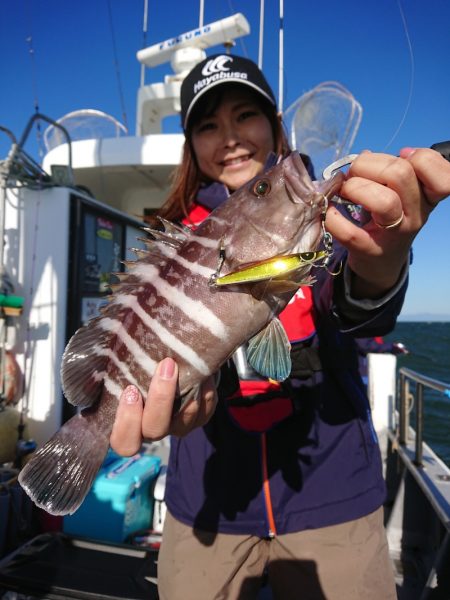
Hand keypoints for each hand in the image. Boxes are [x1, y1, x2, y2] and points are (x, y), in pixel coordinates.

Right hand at [109, 357, 217, 455]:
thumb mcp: (122, 357)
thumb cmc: (138, 356)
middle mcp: (151, 428)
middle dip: (160, 399)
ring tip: (183, 363)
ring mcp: (177, 426)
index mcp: (128, 420)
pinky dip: (204, 392)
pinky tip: (202, 372)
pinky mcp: (198, 418)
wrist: (169, 355)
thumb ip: (116, 360)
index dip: (126, 423)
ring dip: (185, 392)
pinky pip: (204, 411)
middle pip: (155, 430)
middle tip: (165, 367)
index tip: (130, 390)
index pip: (123, 442)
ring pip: (183, 423)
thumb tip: (110, 341)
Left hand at [325, 148, 449, 298]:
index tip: (401, 156)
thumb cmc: (390, 218)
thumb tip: (366, 155)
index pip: (441, 174)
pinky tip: (331, 211)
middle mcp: (416, 214)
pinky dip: (334, 218)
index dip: (421, 158)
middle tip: (355, 174)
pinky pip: (350, 232)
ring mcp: (394, 234)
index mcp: (427, 196)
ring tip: (345, 191)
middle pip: (402, 174)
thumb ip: (390, 171)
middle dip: (368, 165)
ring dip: (355, 187)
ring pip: (384, 200)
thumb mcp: (401, 194)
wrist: (380, 262)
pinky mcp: (368, 250)